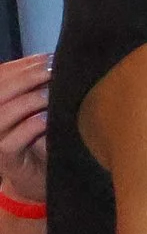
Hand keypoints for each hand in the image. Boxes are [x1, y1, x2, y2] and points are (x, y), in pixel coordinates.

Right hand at [0, 53, 50, 203]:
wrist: (39, 177)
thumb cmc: (43, 137)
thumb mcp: (41, 109)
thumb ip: (40, 88)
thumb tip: (54, 60)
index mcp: (0, 101)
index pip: (2, 76)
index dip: (21, 65)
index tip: (47, 57)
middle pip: (0, 91)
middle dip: (26, 77)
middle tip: (52, 70)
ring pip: (2, 113)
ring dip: (28, 100)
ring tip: (50, 93)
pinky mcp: (5, 158)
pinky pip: (11, 140)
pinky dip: (30, 127)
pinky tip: (46, 119)